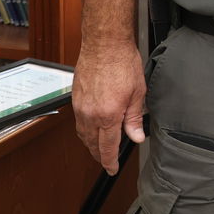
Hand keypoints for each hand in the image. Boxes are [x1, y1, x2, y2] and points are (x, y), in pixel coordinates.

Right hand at [72, 42, 146, 175]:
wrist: (104, 44)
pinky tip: (92, 130)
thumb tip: (136, 137)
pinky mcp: (75, 99)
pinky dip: (85, 131)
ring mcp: (80, 107)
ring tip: (99, 149)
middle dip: (100, 155)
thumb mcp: (138, 92)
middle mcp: (90, 114)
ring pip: (83, 134)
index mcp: (108, 115)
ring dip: (91, 144)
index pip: (108, 147)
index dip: (110, 161)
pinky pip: (78, 122)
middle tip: (107, 162)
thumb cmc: (123, 63)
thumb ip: (134, 118)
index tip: (112, 169)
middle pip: (92, 144)